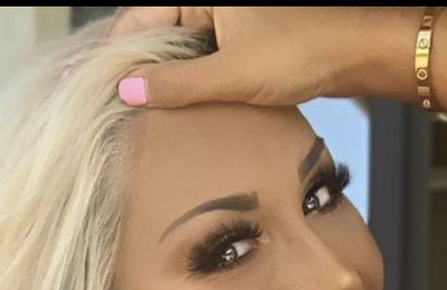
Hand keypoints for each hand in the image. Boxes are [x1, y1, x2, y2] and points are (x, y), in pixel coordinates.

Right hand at [106, 5, 357, 108]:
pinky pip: (201, 57)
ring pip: (178, 48)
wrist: (356, 54)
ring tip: (138, 114)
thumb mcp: (233, 74)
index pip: (139, 20)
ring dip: (163, 80)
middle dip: (135, 70)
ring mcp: (225, 17)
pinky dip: (188, 81)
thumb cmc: (304, 52)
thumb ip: (178, 83)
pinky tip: (179, 108)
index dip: (114, 58)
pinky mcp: (241, 37)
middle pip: (155, 33)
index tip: (90, 88)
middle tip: (110, 109)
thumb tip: (127, 91)